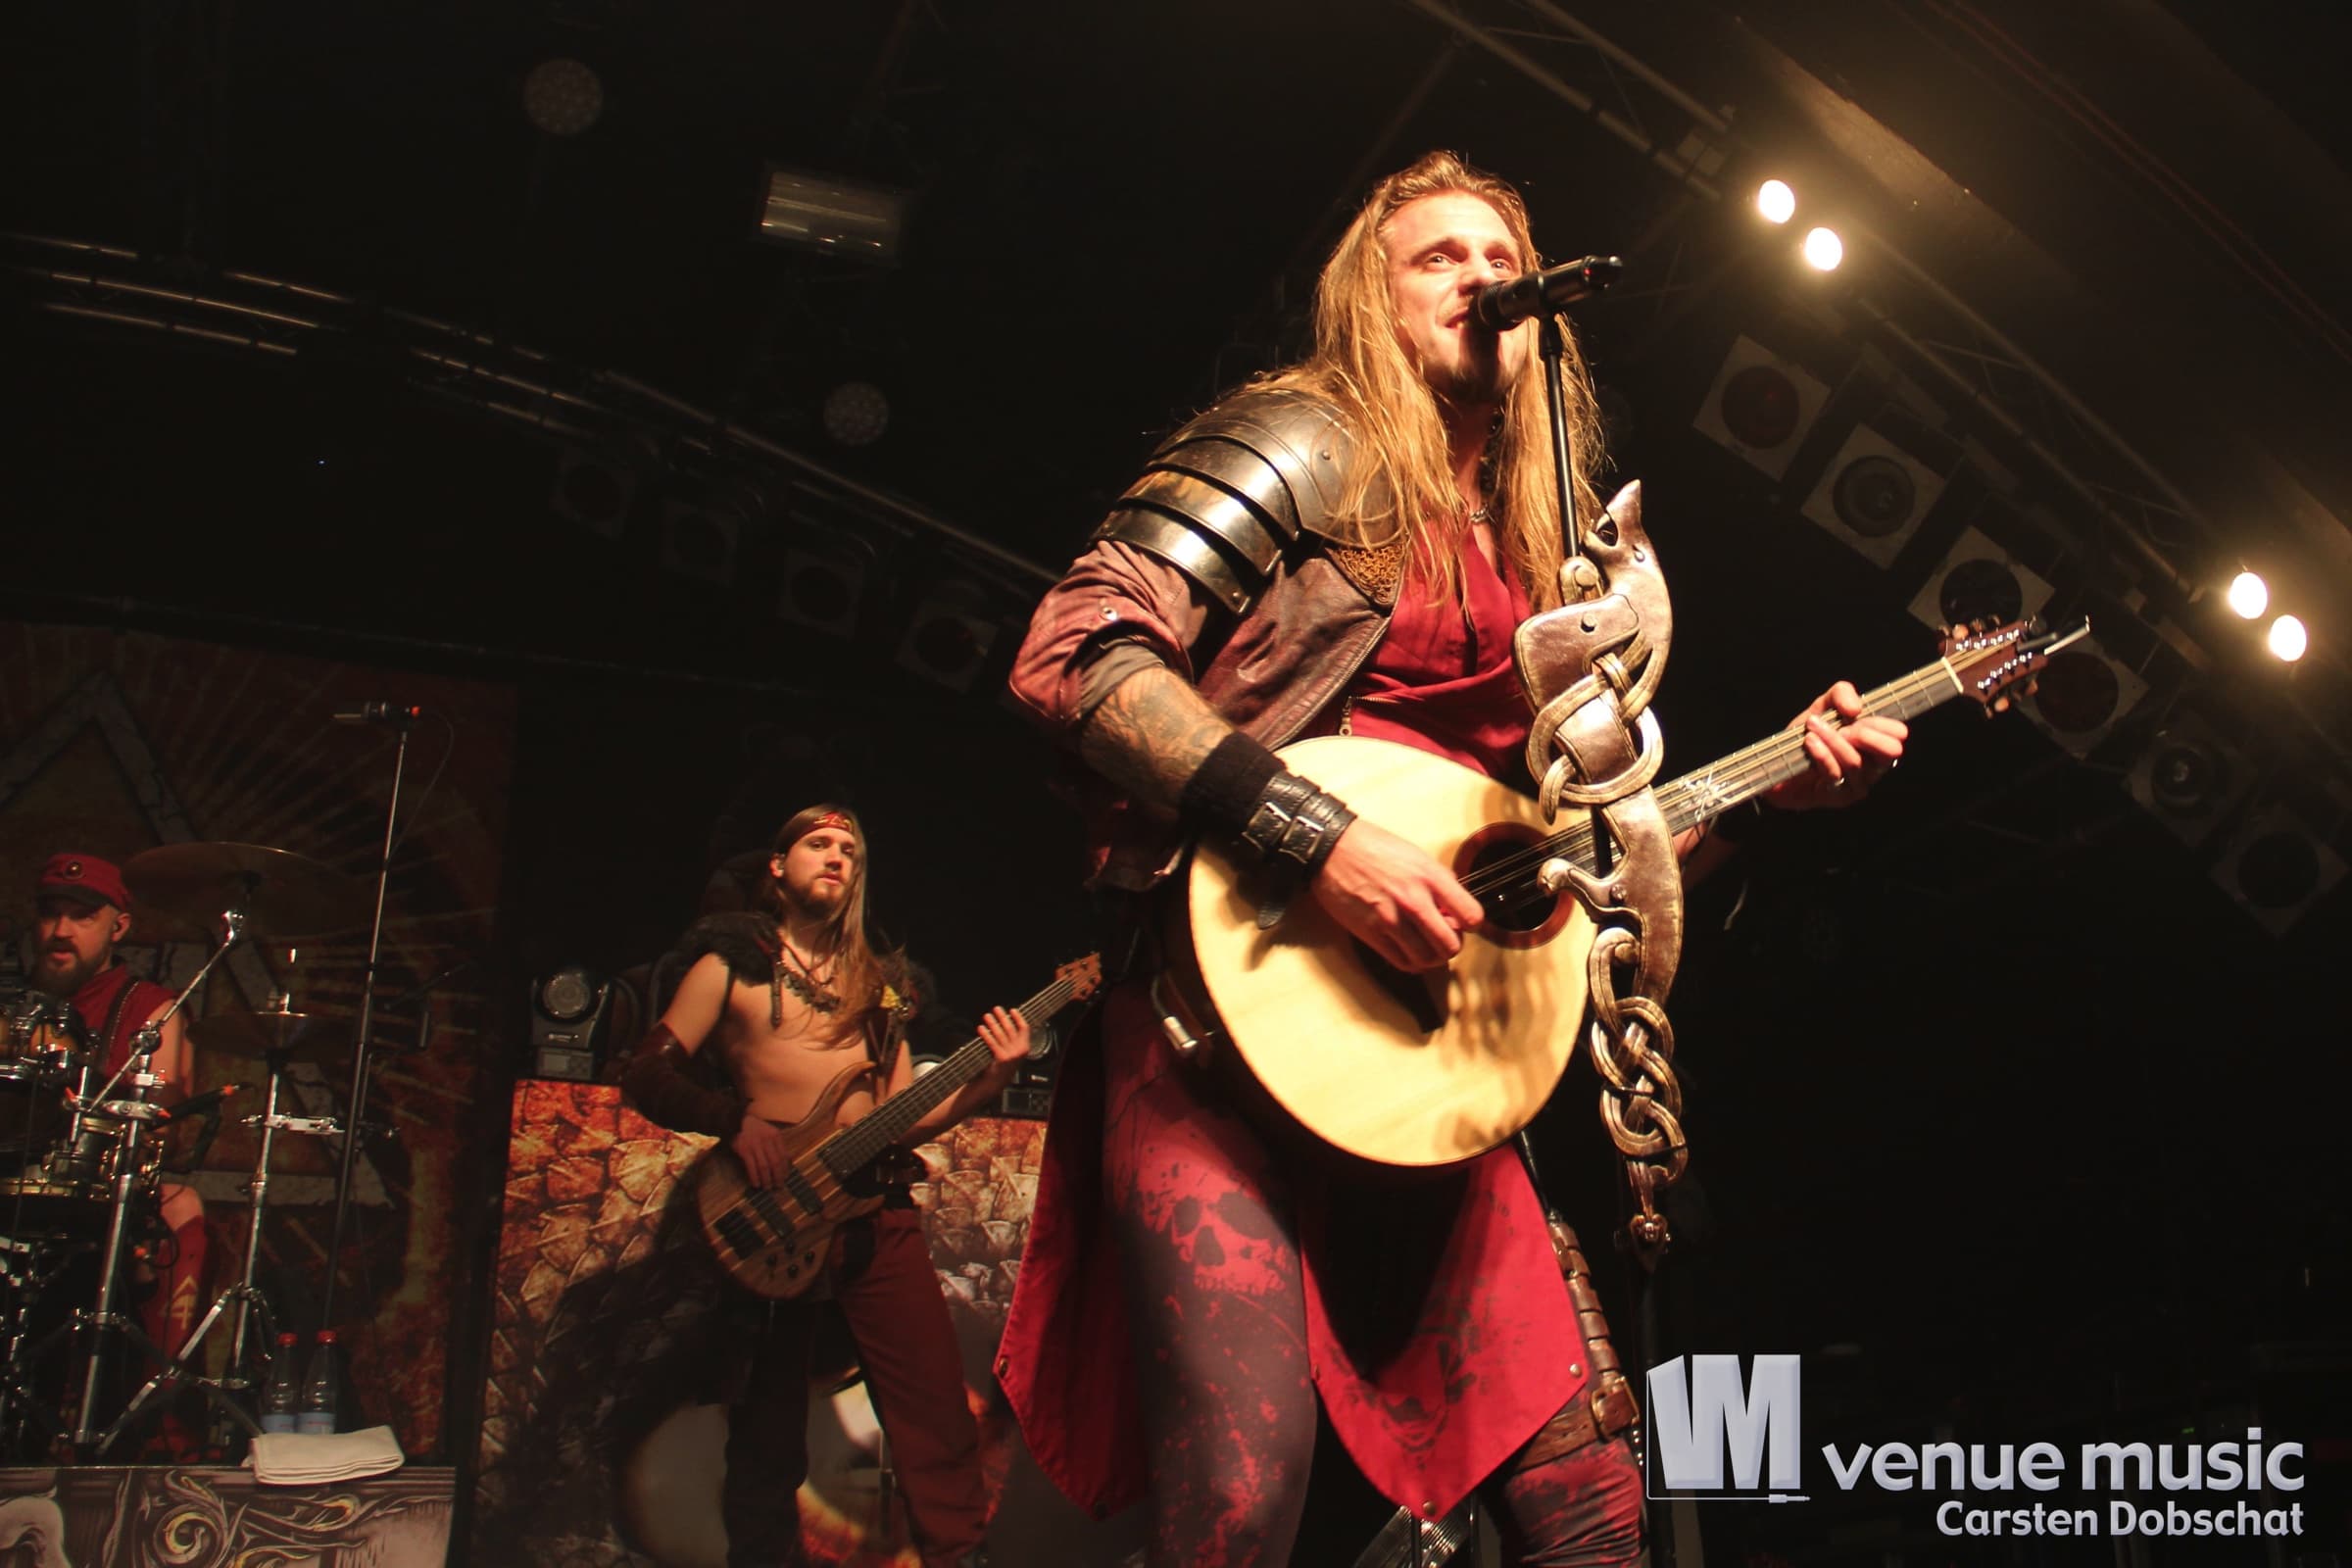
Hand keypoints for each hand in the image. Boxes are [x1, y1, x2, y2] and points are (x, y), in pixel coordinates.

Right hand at [731, 1114, 790, 1189]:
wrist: (736, 1121)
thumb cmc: (755, 1129)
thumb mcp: (769, 1132)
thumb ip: (778, 1145)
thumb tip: (788, 1161)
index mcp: (776, 1135)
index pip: (784, 1155)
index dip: (785, 1169)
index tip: (785, 1178)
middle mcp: (767, 1140)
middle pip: (775, 1162)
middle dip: (778, 1177)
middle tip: (778, 1186)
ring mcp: (755, 1145)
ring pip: (764, 1166)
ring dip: (766, 1179)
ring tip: (767, 1187)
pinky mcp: (744, 1149)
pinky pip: (751, 1167)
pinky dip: (755, 1177)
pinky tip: (756, 1184)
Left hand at [975, 1006, 1031, 1086]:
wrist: (997, 1083)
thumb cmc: (1003, 1066)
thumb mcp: (1014, 1053)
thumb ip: (1013, 1041)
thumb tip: (1006, 1022)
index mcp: (1025, 1048)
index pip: (1025, 1028)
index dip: (1018, 1018)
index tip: (1012, 1010)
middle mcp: (1019, 1050)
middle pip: (1011, 1028)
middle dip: (1003, 1017)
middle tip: (996, 1009)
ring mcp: (1011, 1054)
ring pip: (1000, 1034)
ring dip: (993, 1023)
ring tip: (987, 1016)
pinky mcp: (1001, 1058)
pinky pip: (992, 1042)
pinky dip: (986, 1034)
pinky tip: (981, 1028)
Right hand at [1309, 818, 1484, 972]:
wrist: (1332, 849)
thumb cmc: (1373, 847)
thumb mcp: (1417, 856)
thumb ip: (1440, 882)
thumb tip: (1454, 908)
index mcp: (1430, 877)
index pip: (1472, 916)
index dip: (1472, 923)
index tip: (1463, 921)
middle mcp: (1413, 900)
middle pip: (1451, 945)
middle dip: (1453, 944)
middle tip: (1444, 935)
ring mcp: (1391, 919)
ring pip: (1428, 959)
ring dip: (1432, 957)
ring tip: (1426, 944)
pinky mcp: (1371, 933)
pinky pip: (1403, 962)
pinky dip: (1413, 962)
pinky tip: (1410, 950)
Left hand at [1765, 681, 1907, 810]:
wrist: (1780, 763)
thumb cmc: (1809, 734)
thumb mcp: (1824, 706)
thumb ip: (1841, 694)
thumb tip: (1855, 708)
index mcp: (1877, 744)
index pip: (1898, 734)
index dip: (1878, 722)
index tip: (1853, 715)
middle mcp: (1874, 767)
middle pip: (1890, 751)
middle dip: (1864, 734)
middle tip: (1841, 727)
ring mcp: (1858, 785)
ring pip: (1855, 761)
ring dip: (1832, 739)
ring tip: (1813, 727)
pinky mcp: (1839, 798)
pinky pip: (1835, 773)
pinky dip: (1821, 753)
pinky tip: (1809, 741)